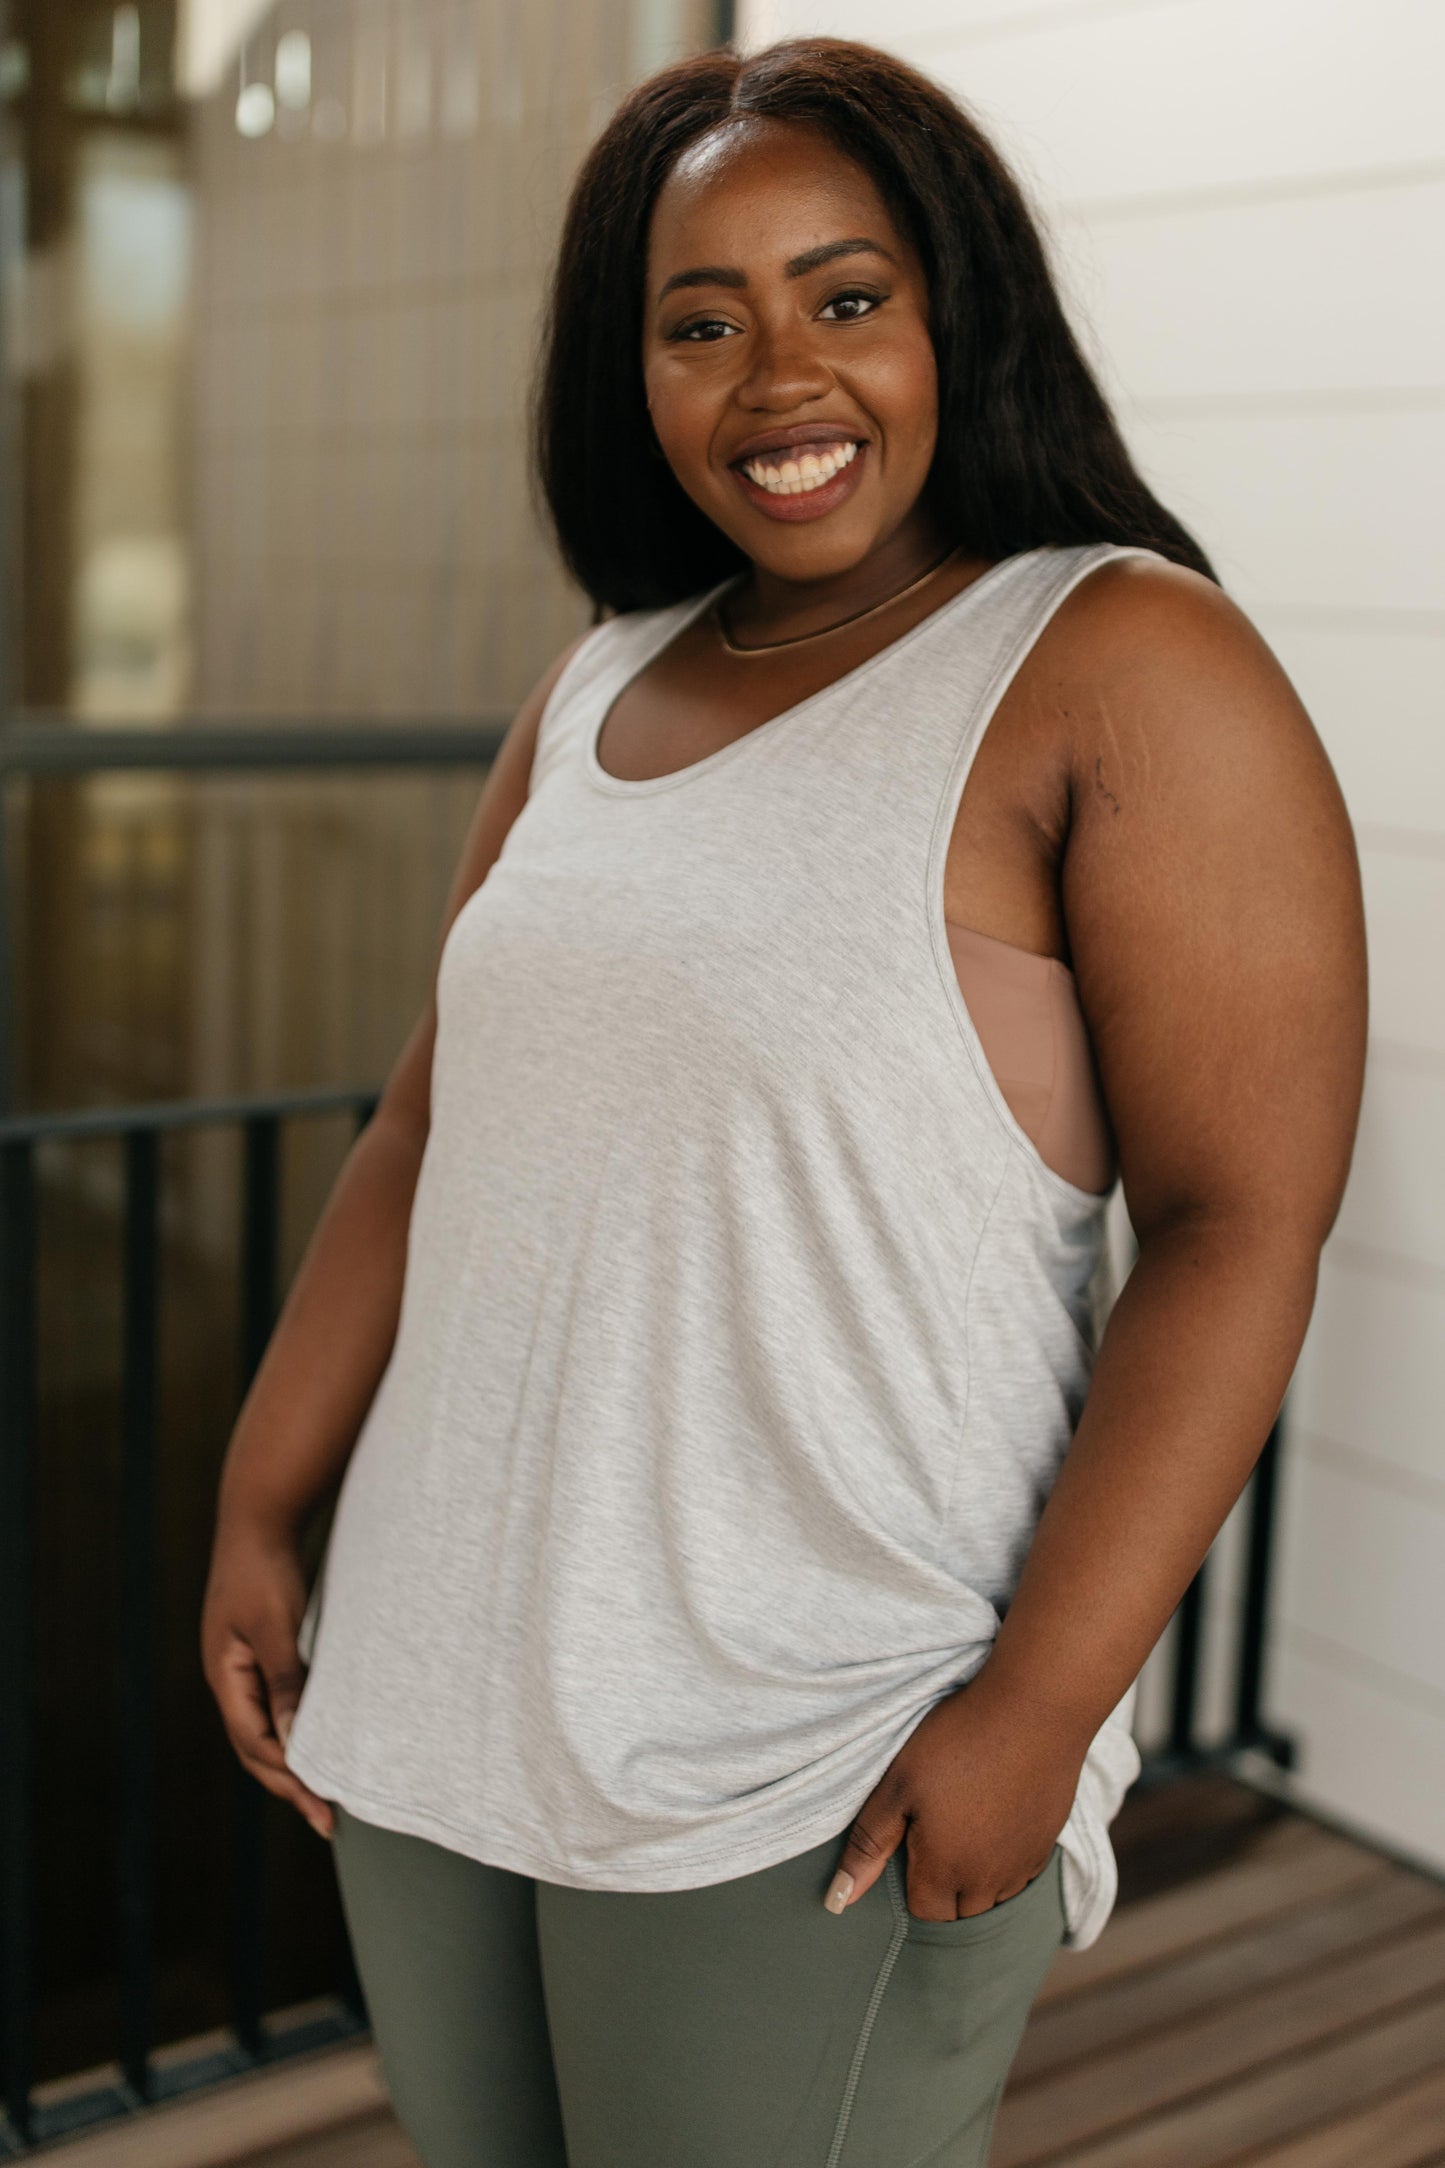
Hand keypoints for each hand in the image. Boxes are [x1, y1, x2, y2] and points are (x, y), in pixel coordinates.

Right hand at [201, 1514, 334, 1840]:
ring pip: (265, 1726)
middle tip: (329, 1819)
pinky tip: (323, 1734)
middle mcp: (229, 1676)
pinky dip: (298, 1725)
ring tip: (327, 1790)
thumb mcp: (278, 1627)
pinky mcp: (262, 1647)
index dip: (289, 1781)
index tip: (324, 1810)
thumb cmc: (267, 1569)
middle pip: (256, 1746)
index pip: (255, 1746)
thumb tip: (296, 1743)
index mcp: (225, 1676)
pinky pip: (277, 1700)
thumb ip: (287, 1683)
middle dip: (290, 1784)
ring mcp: (243, 1662)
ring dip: (293, 1759)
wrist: (261, 1514)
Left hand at [823, 1667, 1084, 1919]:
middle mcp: (989, 1880)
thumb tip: (838, 1900)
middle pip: (959, 1911)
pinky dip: (1006, 1862)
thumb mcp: (898, 1785)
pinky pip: (1022, 1875)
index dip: (909, 1881)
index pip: (923, 1910)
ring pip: (994, 1897)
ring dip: (976, 1879)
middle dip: (942, 1887)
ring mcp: (1024, 1864)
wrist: (1034, 1709)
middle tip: (935, 1832)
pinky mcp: (1048, 1843)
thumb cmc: (957, 1742)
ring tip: (966, 1826)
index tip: (910, 1840)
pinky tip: (998, 1820)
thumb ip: (869, 1844)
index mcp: (945, 1870)